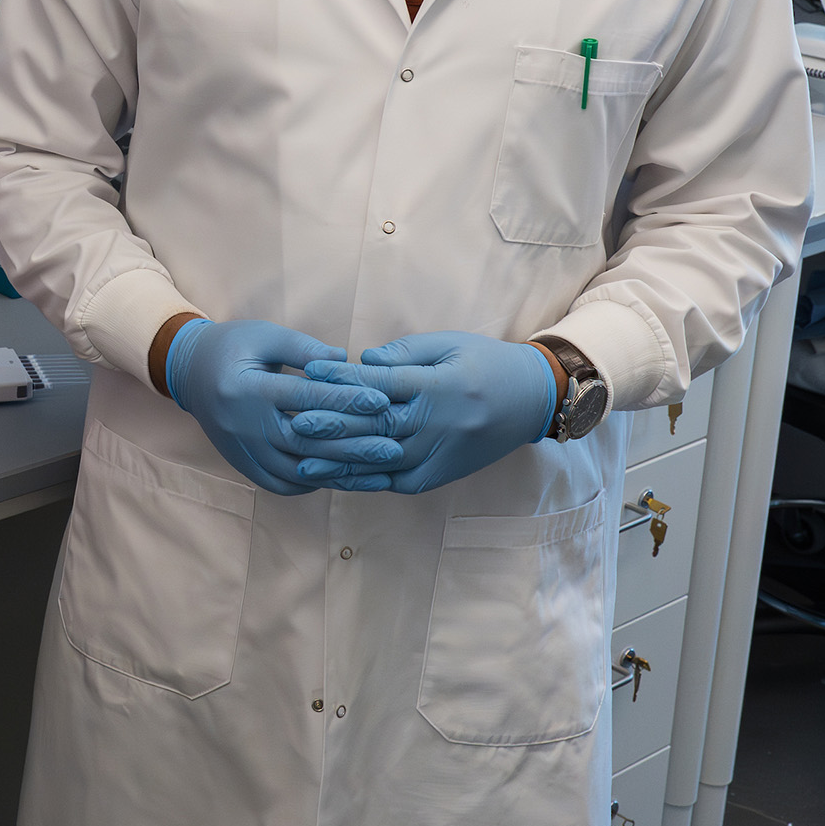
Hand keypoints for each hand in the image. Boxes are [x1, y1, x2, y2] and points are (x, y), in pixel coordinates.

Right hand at [165, 318, 404, 497]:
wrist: (189, 372)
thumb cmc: (233, 346)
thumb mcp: (265, 336)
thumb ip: (303, 348)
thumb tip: (345, 360)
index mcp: (248, 389)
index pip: (305, 399)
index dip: (345, 400)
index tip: (381, 401)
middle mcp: (244, 426)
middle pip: (307, 442)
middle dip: (353, 447)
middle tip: (393, 448)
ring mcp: (243, 451)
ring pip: (298, 471)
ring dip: (341, 473)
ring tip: (379, 473)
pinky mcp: (244, 465)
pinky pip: (283, 485)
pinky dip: (315, 483)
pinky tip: (344, 478)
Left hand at [303, 332, 560, 494]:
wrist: (532, 400)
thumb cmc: (486, 362)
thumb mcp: (449, 344)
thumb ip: (405, 353)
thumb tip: (362, 361)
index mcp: (439, 386)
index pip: (382, 385)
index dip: (343, 379)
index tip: (310, 371)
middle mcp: (438, 425)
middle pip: (376, 427)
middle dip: (332, 425)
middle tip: (292, 421)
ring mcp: (439, 455)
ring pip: (382, 460)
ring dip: (339, 462)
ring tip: (300, 460)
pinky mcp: (439, 475)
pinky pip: (396, 481)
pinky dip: (365, 481)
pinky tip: (336, 480)